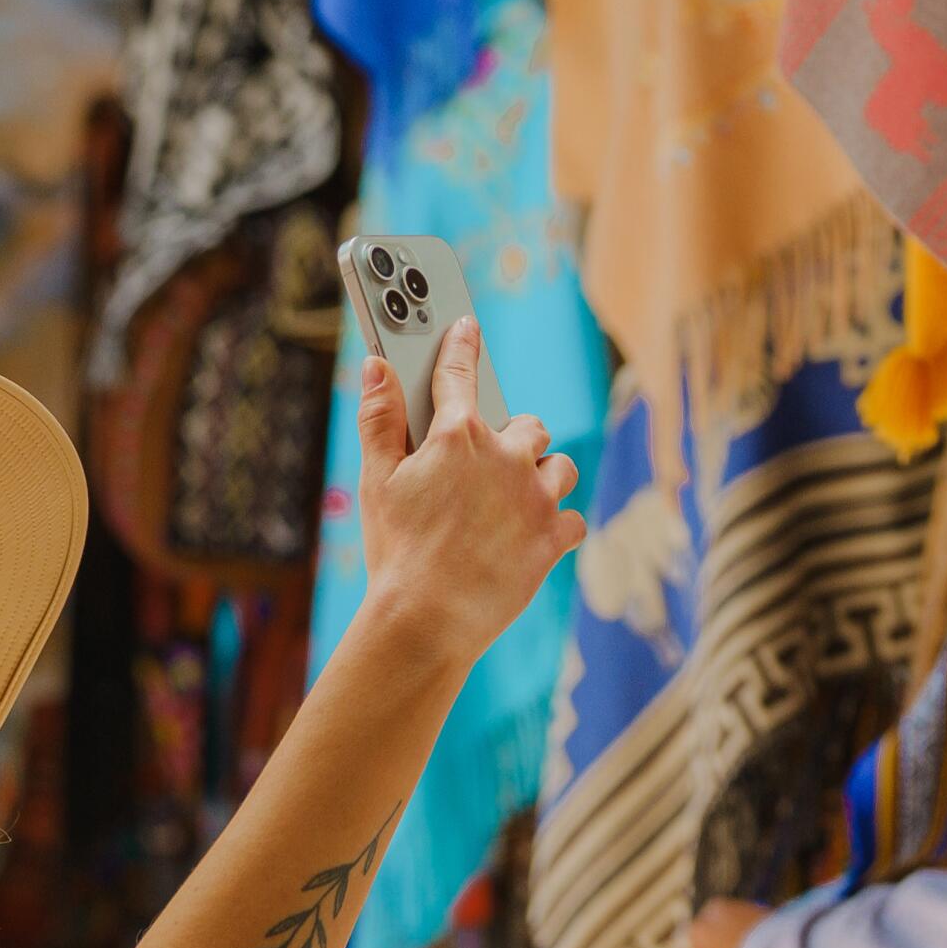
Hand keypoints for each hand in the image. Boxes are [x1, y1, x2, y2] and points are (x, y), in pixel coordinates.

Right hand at [357, 340, 584, 656]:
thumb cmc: (396, 550)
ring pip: (558, 466)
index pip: (459, 374)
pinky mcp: (553, 537)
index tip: (467, 328)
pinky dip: (556, 523)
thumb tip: (375, 366)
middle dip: (512, 436)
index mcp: (458, 436)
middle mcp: (506, 457)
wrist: (428, 619)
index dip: (461, 346)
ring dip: (541, 475)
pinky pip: (571, 517)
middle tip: (486, 460)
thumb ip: (378, 418)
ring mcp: (535, 497)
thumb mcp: (376, 481)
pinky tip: (533, 533)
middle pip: (526, 425)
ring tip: (515, 496)